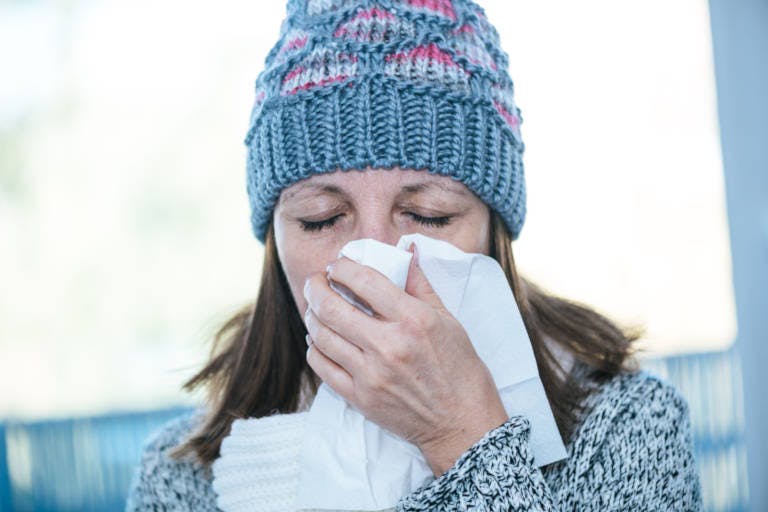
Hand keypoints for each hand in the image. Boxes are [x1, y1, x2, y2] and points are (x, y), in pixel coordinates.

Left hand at [303, 243, 508, 474]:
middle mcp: (389, 345)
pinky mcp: (359, 398)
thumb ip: (420, 283)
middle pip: (331, 307)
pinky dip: (314, 347)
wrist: (461, 423)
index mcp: (413, 320)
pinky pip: (321, 365)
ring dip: (311, 315)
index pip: (364, 281)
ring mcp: (370, 374)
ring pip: (320, 335)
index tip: (338, 265)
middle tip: (316, 281)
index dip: (343, 267)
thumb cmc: (460, 369)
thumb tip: (406, 249)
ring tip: (315, 307)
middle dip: (316, 286)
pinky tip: (320, 339)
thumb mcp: (448, 319)